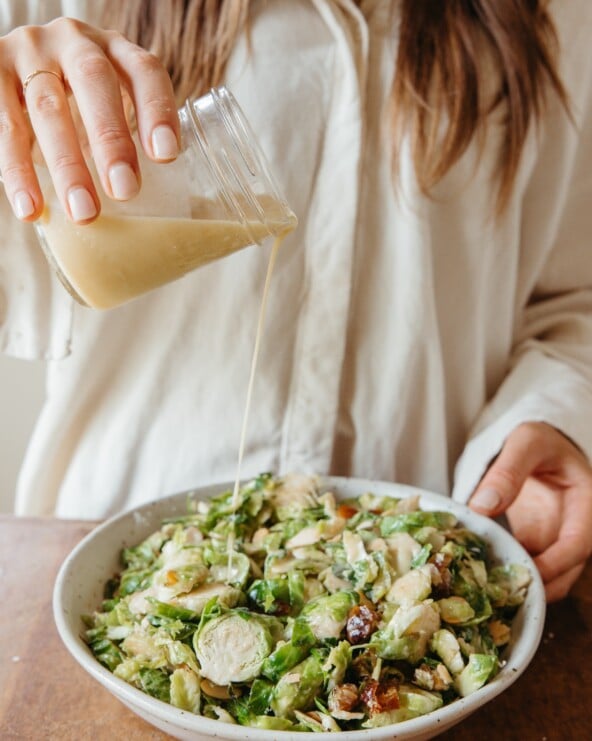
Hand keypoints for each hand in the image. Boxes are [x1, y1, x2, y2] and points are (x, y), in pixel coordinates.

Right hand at [0, 18, 178, 222]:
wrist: (17, 73)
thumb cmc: (78, 104)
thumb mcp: (108, 108)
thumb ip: (130, 139)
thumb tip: (158, 213)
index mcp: (114, 50)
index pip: (143, 70)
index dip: (157, 109)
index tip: (166, 155)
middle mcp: (72, 42)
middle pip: (94, 82)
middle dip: (111, 138)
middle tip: (125, 190)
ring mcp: (28, 53)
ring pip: (46, 108)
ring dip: (66, 165)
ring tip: (83, 213)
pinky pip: (4, 125)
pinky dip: (16, 171)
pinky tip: (31, 208)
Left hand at [469, 422, 591, 601]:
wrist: (539, 443)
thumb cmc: (540, 438)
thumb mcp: (525, 443)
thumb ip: (507, 471)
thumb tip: (482, 506)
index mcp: (586, 501)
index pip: (579, 543)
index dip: (557, 563)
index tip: (529, 574)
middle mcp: (576, 525)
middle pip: (567, 569)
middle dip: (540, 585)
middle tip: (503, 594)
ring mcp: (557, 536)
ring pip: (548, 573)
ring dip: (523, 583)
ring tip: (490, 592)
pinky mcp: (538, 541)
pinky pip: (528, 562)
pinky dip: (510, 571)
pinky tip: (484, 577)